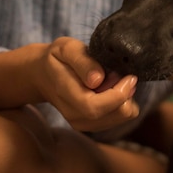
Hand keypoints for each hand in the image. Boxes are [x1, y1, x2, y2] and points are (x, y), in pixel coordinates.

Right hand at [0, 38, 139, 131]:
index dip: (118, 94)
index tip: (129, 76)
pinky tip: (111, 90)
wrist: (42, 75)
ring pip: (120, 119)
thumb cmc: (57, 58)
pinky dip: (121, 104)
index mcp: (64, 92)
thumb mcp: (66, 48)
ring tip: (114, 81)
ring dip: (125, 99)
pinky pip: (118, 119)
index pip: (94, 106)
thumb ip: (83, 61)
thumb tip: (98, 79)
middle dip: (127, 95)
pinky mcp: (90, 125)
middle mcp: (73, 114)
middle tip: (123, 75)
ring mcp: (81, 123)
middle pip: (113, 115)